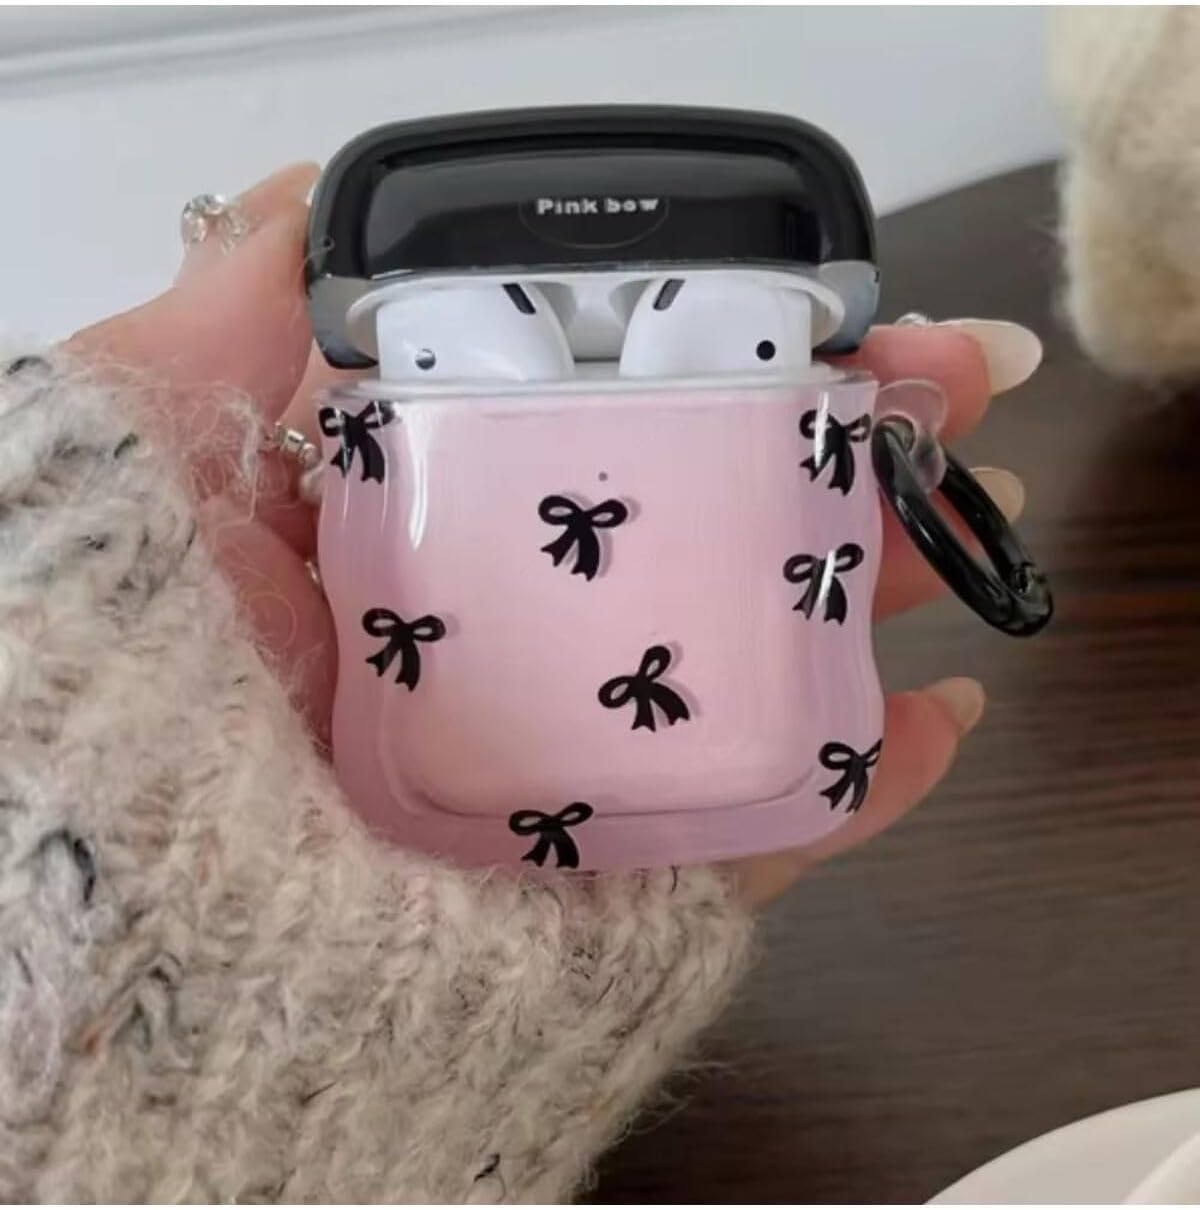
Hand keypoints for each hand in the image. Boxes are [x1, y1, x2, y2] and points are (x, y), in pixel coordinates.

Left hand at [69, 164, 1033, 907]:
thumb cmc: (113, 654)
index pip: (609, 433)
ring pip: (746, 670)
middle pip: (702, 538)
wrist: (120, 912)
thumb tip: (311, 191)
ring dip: (870, 591)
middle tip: (949, 388)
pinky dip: (853, 784)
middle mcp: (506, 644)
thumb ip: (235, 311)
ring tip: (970, 514)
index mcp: (428, 535)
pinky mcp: (603, 891)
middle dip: (839, 452)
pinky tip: (934, 719)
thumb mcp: (148, 436)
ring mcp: (563, 768)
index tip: (826, 316)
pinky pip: (749, 835)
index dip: (725, 364)